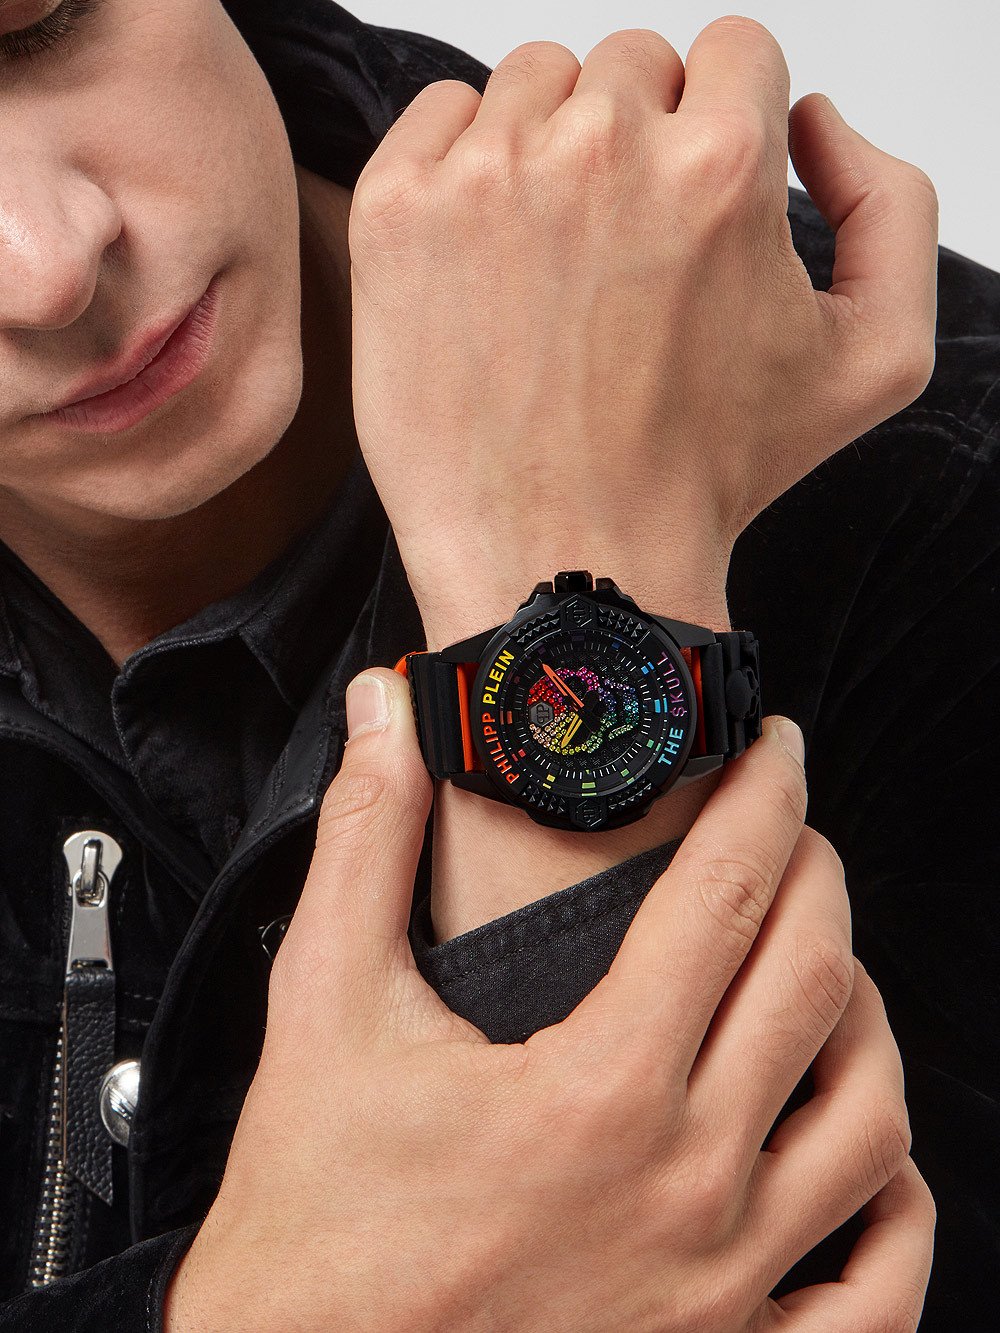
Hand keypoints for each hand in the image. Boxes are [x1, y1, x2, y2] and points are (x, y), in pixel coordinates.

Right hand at [163, 669, 933, 1331]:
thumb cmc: (315, 1216)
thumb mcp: (326, 1008)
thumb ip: (365, 843)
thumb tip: (384, 713)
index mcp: (599, 1089)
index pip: (727, 894)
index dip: (763, 797)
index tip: (773, 751)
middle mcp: (686, 1189)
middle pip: (814, 983)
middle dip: (818, 875)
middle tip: (792, 831)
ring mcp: (725, 1289)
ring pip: (872, 1122)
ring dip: (867, 1019)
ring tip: (828, 969)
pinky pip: (878, 1290)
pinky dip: (896, 1206)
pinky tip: (867, 1155)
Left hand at [348, 19, 937, 646]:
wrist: (568, 562)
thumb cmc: (703, 479)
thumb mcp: (875, 361)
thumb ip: (893, 209)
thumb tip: (816, 123)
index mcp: (722, 169)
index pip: (731, 55)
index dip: (719, 128)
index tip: (689, 201)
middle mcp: (604, 151)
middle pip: (630, 66)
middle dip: (638, 143)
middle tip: (619, 257)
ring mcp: (489, 174)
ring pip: (534, 83)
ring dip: (551, 148)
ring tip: (553, 267)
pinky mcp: (400, 209)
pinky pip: (437, 114)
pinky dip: (460, 164)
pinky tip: (485, 257)